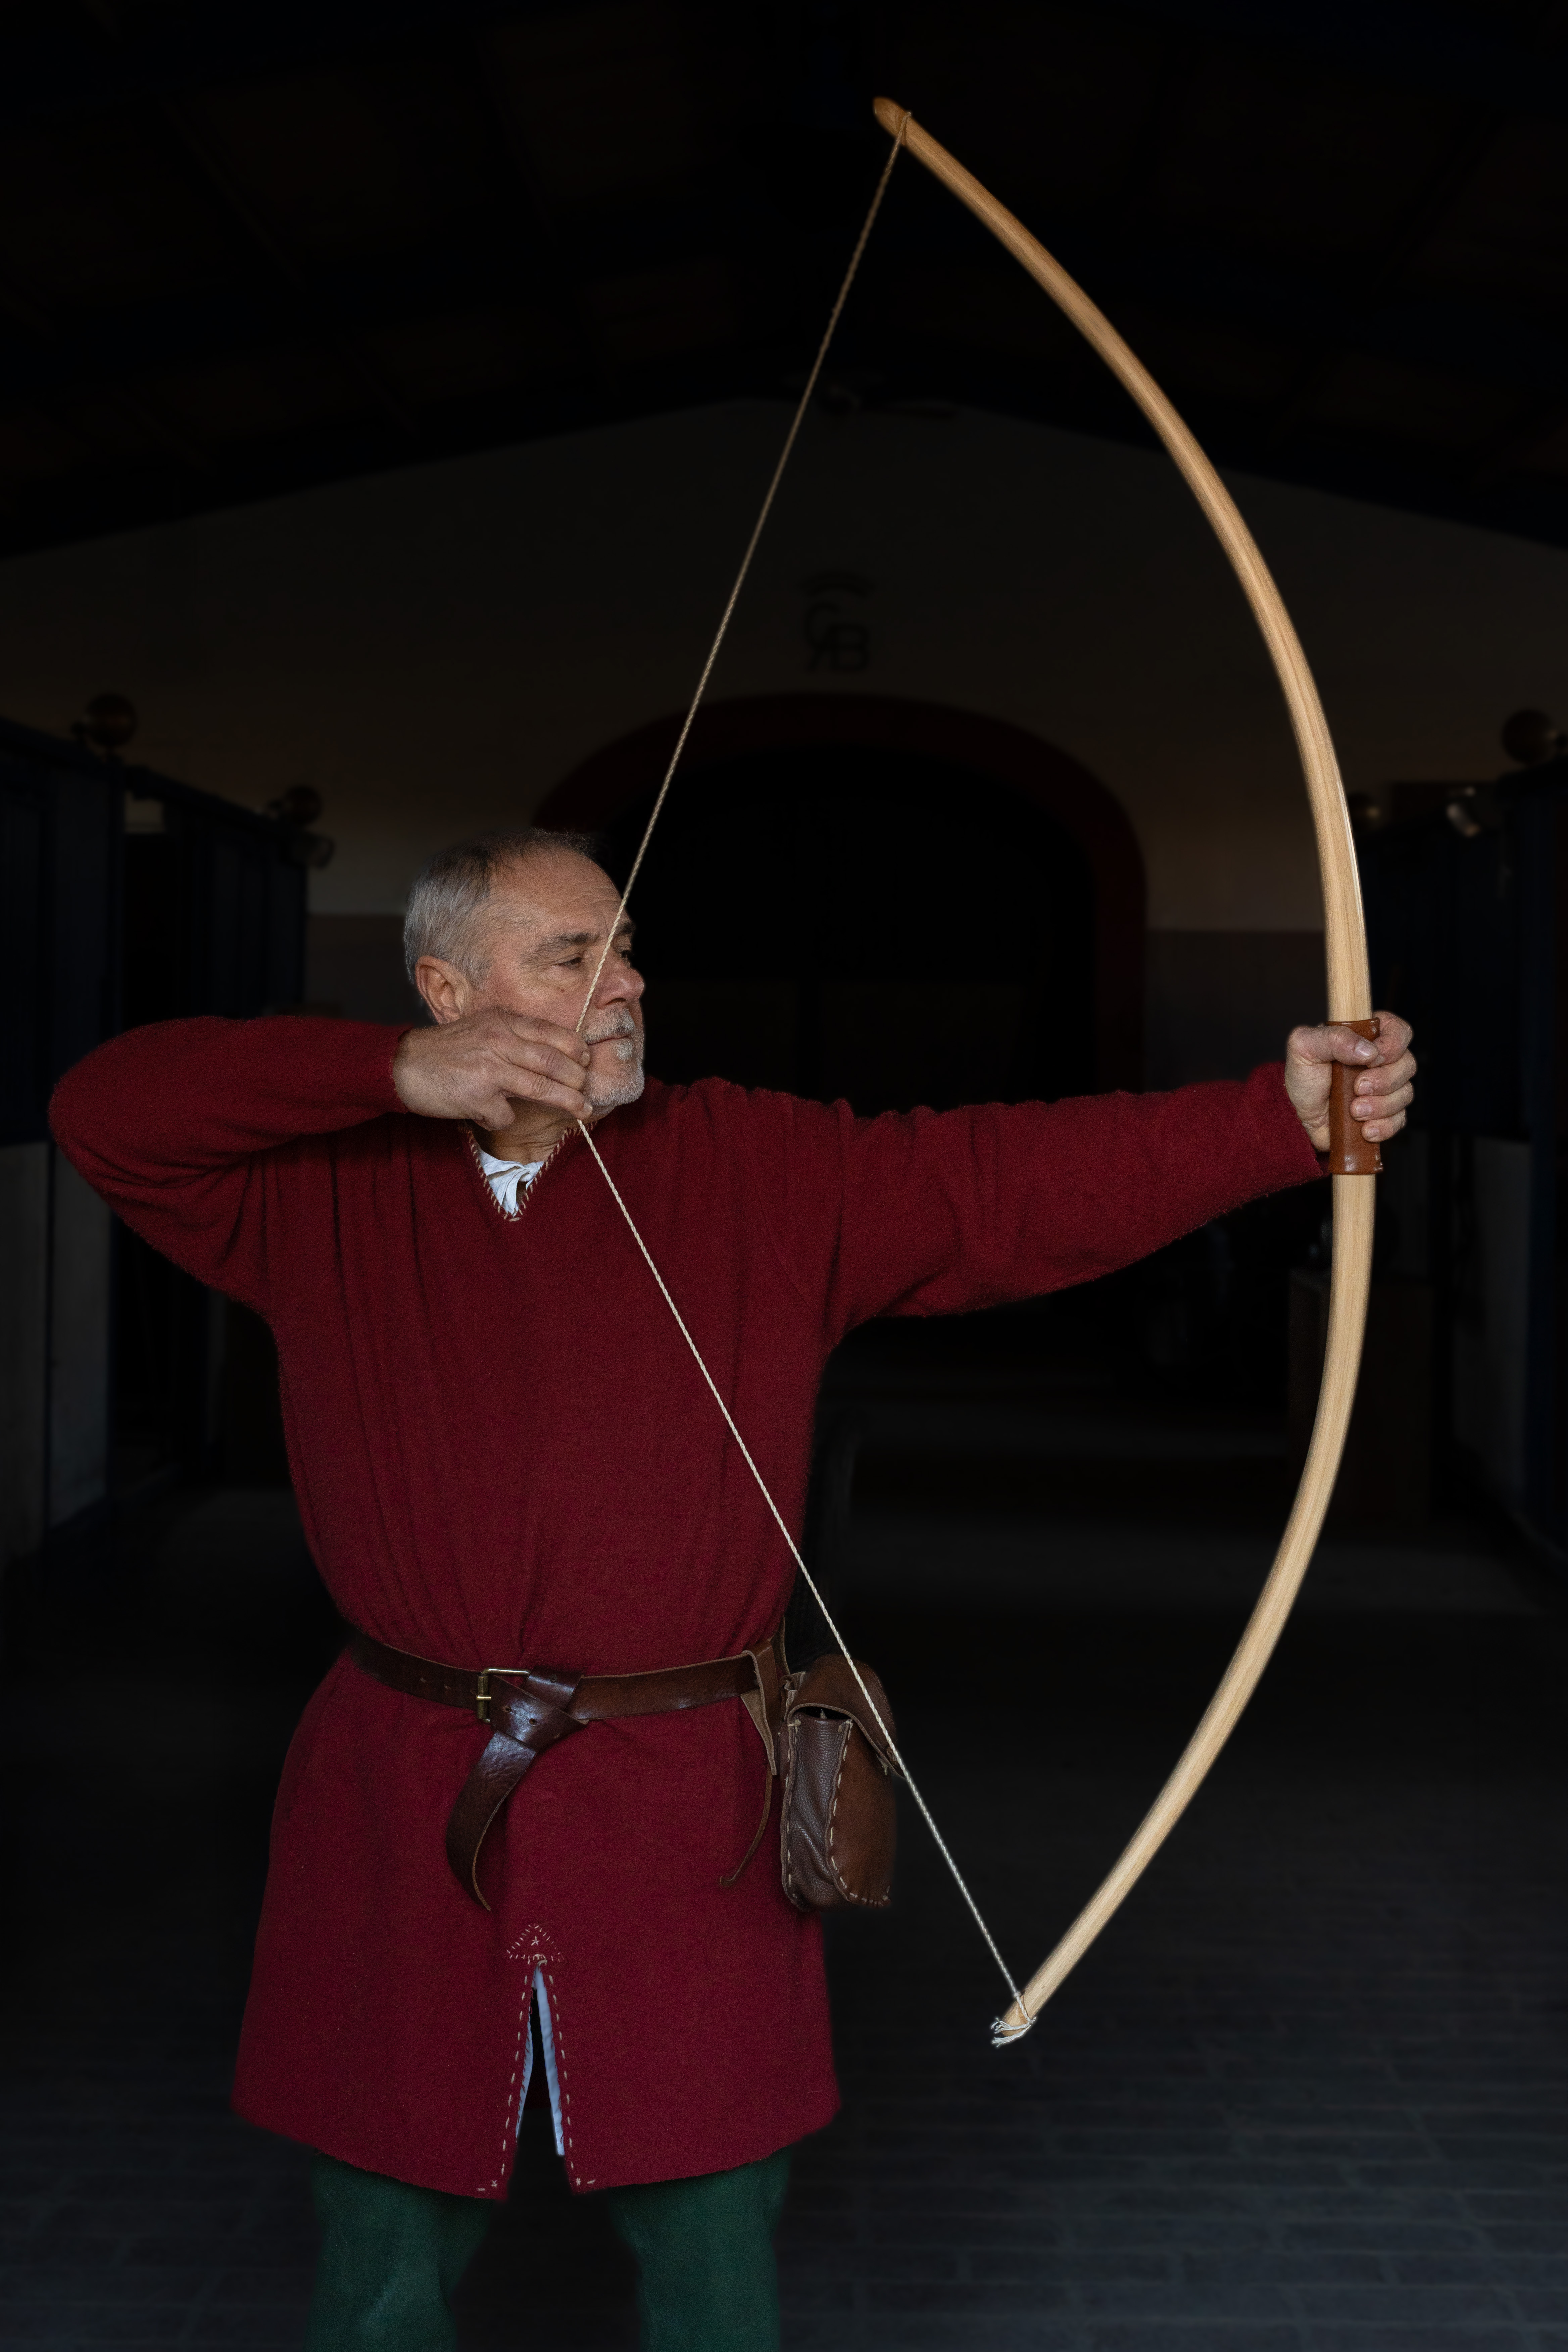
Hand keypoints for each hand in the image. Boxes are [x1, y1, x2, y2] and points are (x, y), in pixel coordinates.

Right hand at [393, 1008, 590, 1130]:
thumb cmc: (444, 1051)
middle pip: (553, 1061)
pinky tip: (489, 1113)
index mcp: (501, 1022)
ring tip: (582, 1110)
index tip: (586, 1059)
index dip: (575, 1047)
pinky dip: (502, 1118)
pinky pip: (506, 1114)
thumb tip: (551, 1055)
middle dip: (577, 1078)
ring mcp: (489, 1069)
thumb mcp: (480, 1029)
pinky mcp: (477, 1096)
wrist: (402, 1064)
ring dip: (566, 1101)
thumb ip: (512, 1038)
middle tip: (586, 1090)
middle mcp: (498, 1041)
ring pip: (541, 1087)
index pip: (550, 1032)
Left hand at [1284, 1012, 1415, 1152]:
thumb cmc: (1302, 1078)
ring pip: (1405, 1094)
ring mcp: (1385, 1089)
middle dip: (1384, 1080)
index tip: (1374, 1058)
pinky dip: (1383, 1126)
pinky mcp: (1384, 1115)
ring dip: (1380, 1105)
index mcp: (1366, 1037)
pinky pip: (1399, 1120)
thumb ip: (1334, 1038)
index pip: (1398, 1030)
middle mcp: (1381, 1061)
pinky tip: (1364, 1128)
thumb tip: (1367, 1050)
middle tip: (1357, 1088)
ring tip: (1354, 1110)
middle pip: (1407, 1064)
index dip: (1393, 1044)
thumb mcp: (1305, 1047)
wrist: (1296, 1115)